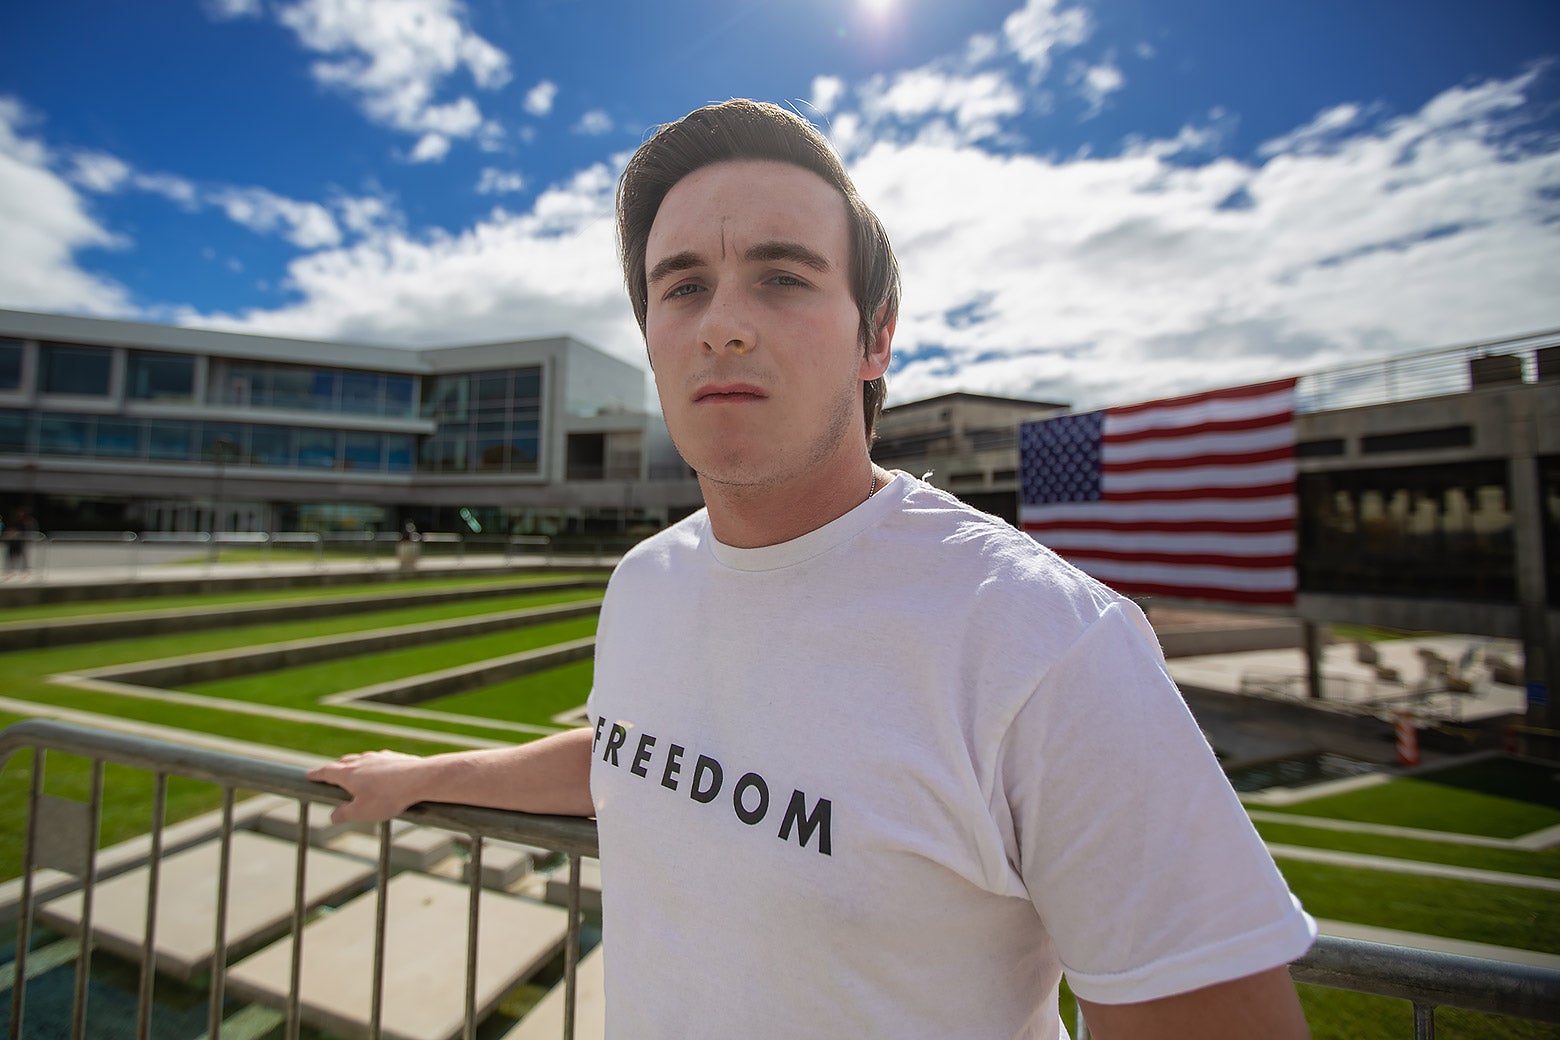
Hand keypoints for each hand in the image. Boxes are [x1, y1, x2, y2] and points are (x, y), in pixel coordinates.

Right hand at [307, 749, 427, 823]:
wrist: (420, 778)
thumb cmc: (389, 797)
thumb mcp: (362, 812)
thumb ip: (344, 814)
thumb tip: (333, 815)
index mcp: (348, 773)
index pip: (326, 771)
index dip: (316, 774)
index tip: (308, 775)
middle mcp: (361, 761)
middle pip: (343, 762)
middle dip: (334, 769)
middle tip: (329, 774)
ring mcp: (378, 757)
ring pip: (361, 759)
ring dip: (354, 765)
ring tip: (353, 772)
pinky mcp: (394, 757)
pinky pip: (378, 760)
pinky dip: (373, 765)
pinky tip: (379, 770)